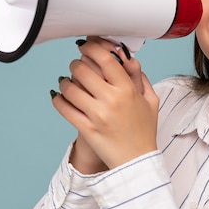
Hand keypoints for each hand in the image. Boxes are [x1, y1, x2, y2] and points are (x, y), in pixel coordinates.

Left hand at [52, 37, 158, 169]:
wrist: (137, 161)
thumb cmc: (144, 131)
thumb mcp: (150, 101)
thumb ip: (140, 78)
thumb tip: (127, 58)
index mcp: (128, 90)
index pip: (106, 59)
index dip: (92, 48)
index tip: (86, 46)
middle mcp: (112, 100)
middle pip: (83, 69)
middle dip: (76, 63)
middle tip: (76, 65)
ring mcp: (97, 115)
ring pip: (70, 87)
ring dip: (65, 82)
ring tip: (66, 82)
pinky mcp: (86, 128)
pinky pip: (64, 108)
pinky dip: (58, 100)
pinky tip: (60, 97)